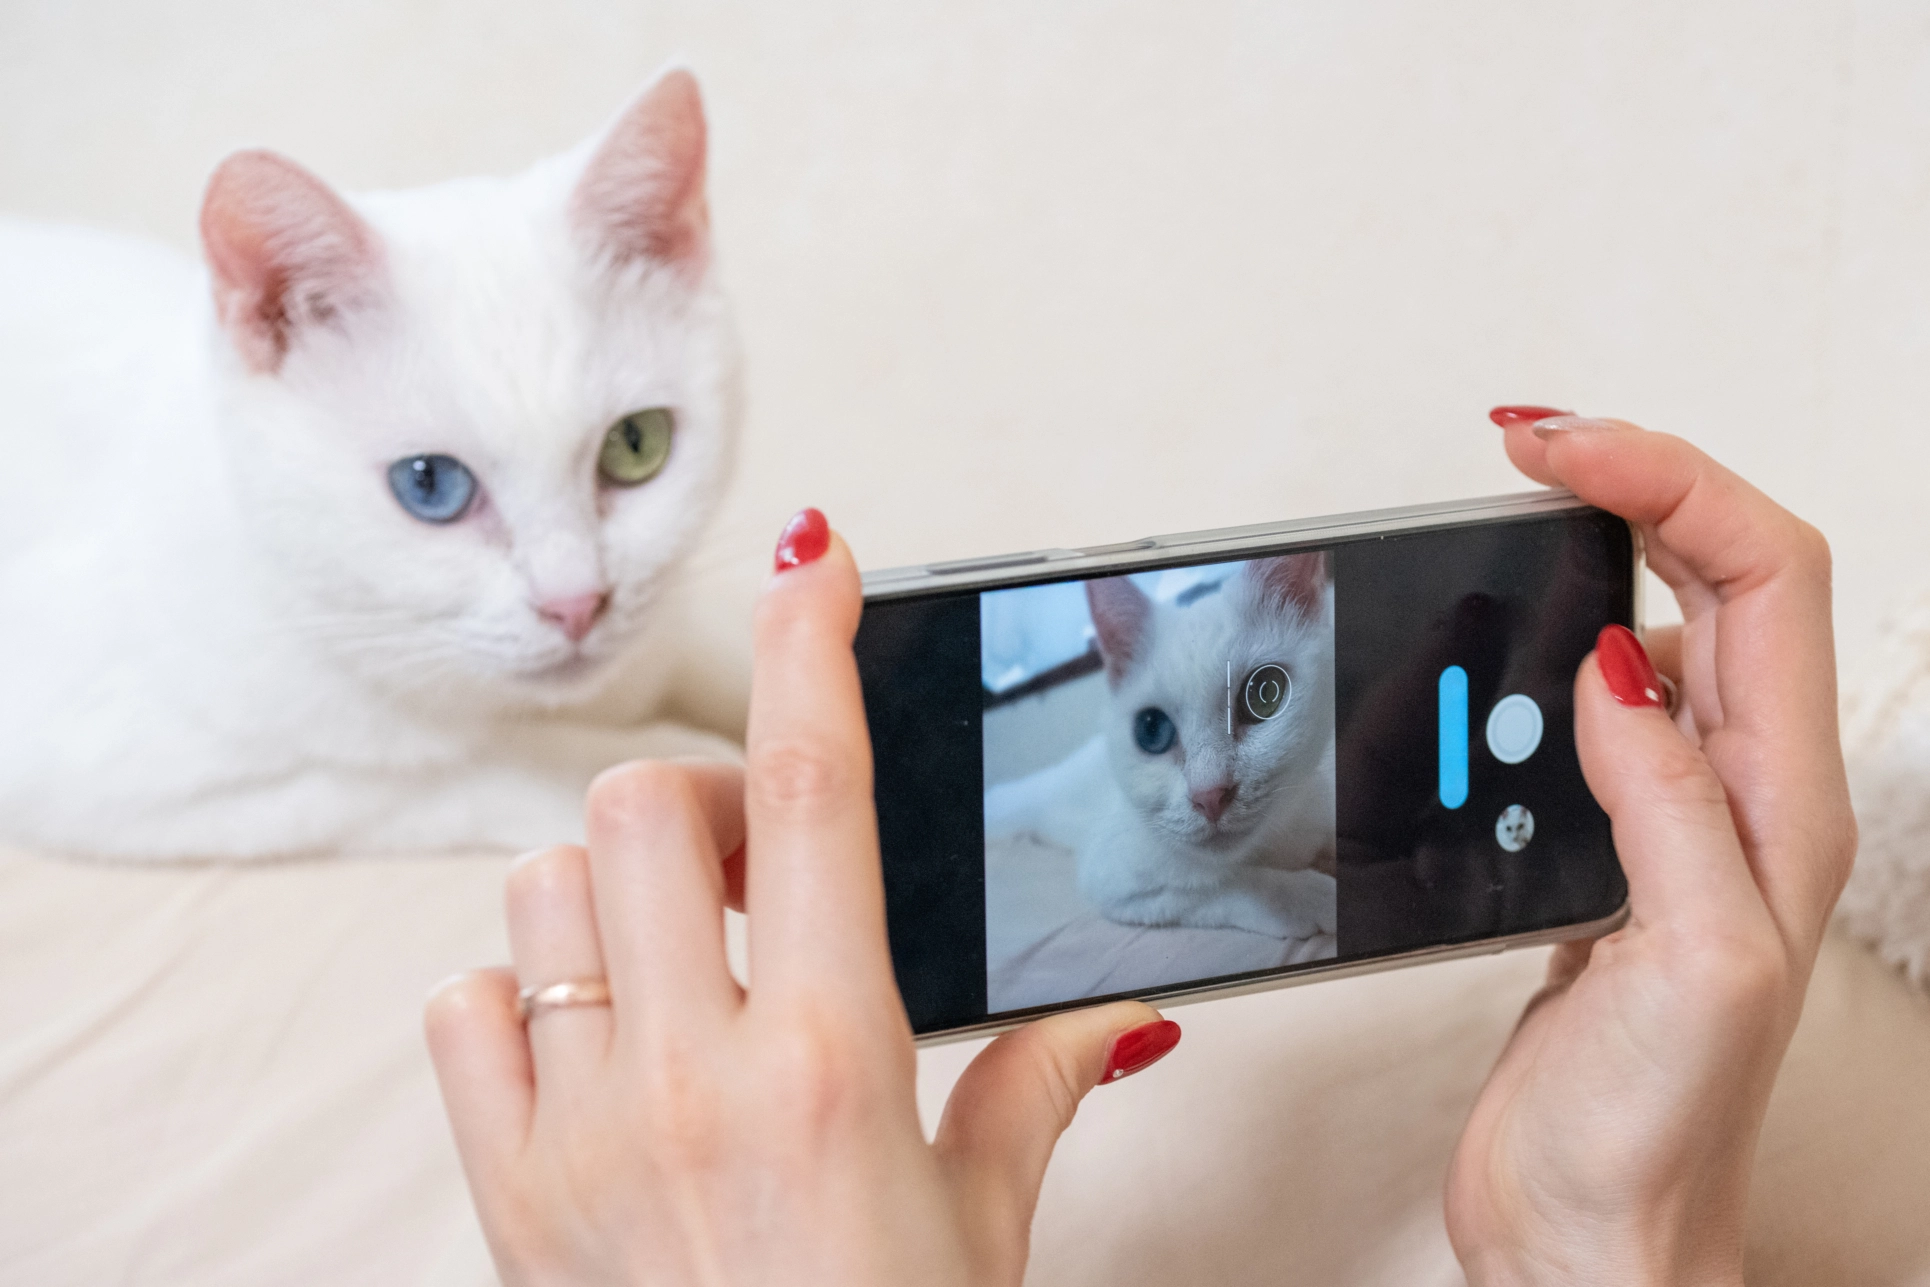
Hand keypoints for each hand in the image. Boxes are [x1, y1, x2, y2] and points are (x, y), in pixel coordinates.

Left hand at [424, 510, 1179, 1286]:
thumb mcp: (981, 1225)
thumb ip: (1033, 1093)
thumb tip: (1114, 1022)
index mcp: (831, 1063)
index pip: (822, 795)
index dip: (812, 648)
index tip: (815, 561)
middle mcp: (690, 1077)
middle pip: (650, 805)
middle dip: (707, 801)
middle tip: (758, 866)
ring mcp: (579, 1131)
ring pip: (547, 888)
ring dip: (614, 894)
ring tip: (677, 965)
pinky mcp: (503, 1191)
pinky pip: (465, 1009)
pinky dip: (519, 996)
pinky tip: (591, 1049)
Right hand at [1446, 412, 1856, 1284]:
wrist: (1585, 1232)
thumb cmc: (1653, 1133)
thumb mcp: (1689, 961)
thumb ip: (1666, 801)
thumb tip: (1616, 662)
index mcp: (1782, 804)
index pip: (1762, 576)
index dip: (1670, 484)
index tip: (1558, 451)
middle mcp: (1738, 794)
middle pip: (1719, 575)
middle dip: (1632, 483)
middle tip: (1524, 443)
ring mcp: (1666, 815)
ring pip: (1645, 628)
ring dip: (1579, 557)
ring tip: (1496, 530)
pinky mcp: (1596, 847)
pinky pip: (1574, 707)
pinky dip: (1525, 653)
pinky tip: (1474, 667)